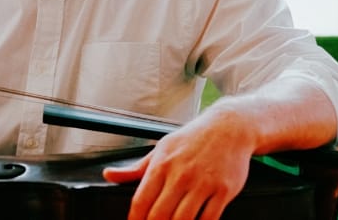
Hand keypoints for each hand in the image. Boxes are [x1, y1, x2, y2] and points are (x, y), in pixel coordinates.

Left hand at [103, 108, 254, 219]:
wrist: (229, 127)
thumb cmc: (192, 140)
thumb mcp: (161, 149)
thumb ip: (135, 169)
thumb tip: (109, 175)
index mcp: (161, 165)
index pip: (140, 202)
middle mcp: (181, 175)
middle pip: (159, 216)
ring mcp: (203, 183)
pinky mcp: (223, 190)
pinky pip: (209, 219)